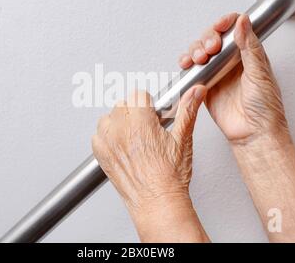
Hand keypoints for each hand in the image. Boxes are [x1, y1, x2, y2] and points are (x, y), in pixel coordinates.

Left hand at [92, 87, 208, 241]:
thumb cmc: (170, 177)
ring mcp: (108, 141)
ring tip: (134, 138)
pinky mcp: (100, 153)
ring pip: (109, 117)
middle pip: (123, 104)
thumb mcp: (183, 139)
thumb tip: (196, 91)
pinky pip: (98, 134)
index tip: (154, 116)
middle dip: (135, 113)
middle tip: (147, 130)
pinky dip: (108, 137)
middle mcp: (121, 129)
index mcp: (140, 122)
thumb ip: (188, 110)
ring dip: (119, 123)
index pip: (139, 95)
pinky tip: (123, 147)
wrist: (157, 202)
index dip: (149, 105)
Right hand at [179, 13, 290, 147]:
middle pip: (213, 38)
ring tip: (199, 58)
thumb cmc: (265, 109)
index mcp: (249, 54)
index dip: (225, 23)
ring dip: (195, 50)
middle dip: (207, 38)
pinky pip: (193, 71)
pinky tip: (188, 65)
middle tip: (210, 48)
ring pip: (201, 52)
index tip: (220, 26)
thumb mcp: (260, 74)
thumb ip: (249, 47)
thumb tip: (244, 22)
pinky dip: (187, 65)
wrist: (253, 134)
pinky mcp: (206, 86)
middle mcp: (232, 62)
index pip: (235, 29)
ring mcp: (218, 74)